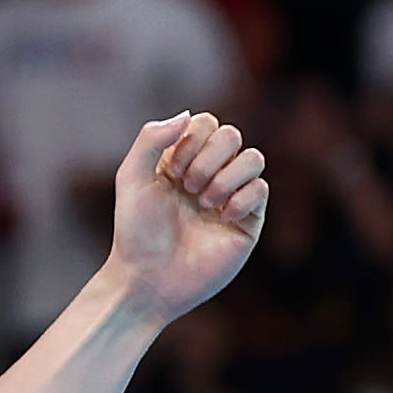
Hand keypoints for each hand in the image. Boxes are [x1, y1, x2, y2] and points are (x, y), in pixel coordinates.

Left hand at [107, 111, 268, 318]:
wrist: (149, 279)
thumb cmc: (136, 232)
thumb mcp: (131, 177)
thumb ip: (151, 138)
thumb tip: (188, 114)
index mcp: (181, 159)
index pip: (206, 123)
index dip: (193, 140)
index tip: (172, 171)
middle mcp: (209, 174)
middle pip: (231, 135)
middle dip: (208, 159)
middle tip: (188, 188)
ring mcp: (231, 197)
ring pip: (254, 157)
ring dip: (226, 177)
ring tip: (205, 203)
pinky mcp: (248, 221)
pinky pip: (262, 189)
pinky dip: (243, 198)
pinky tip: (223, 216)